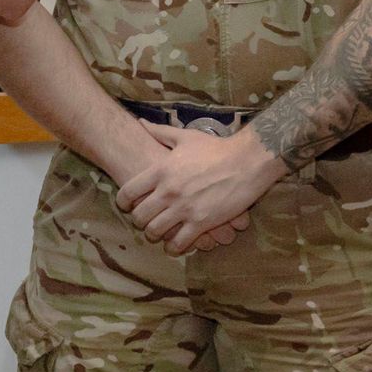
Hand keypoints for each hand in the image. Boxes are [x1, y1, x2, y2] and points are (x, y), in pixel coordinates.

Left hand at [116, 124, 282, 255]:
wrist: (247, 161)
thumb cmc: (216, 147)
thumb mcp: (185, 137)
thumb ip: (160, 132)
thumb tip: (140, 123)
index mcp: (160, 171)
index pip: (128, 192)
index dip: (123, 202)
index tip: (127, 205)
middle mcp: (168, 192)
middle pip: (139, 215)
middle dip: (138, 221)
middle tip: (144, 221)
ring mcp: (184, 209)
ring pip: (156, 231)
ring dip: (154, 235)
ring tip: (158, 234)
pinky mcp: (202, 223)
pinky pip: (180, 242)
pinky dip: (174, 247)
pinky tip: (174, 246)